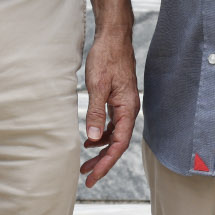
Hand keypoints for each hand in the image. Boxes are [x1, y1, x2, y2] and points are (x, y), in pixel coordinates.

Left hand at [79, 29, 138, 186]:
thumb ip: (96, 113)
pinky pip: (112, 124)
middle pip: (117, 144)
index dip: (106, 162)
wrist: (113, 37)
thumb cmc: (107, 57)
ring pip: (114, 135)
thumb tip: (92, 138)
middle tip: (87, 178)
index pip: (118, 144)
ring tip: (85, 163)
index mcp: (127, 108)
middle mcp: (129, 109)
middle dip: (103, 162)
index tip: (93, 176)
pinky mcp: (118, 100)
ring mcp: (124, 105)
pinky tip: (90, 140)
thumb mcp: (98, 86)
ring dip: (101, 150)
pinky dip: (101, 135)